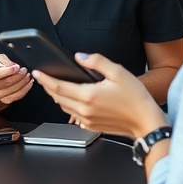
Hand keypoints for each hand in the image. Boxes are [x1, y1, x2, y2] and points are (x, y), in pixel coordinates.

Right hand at [0, 53, 32, 104]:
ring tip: (27, 75)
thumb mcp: (0, 59)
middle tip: (24, 70)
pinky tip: (29, 83)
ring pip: (13, 89)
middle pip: (6, 82)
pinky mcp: (5, 100)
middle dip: (18, 76)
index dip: (6, 71)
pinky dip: (25, 89)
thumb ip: (5, 60)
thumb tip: (11, 65)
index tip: (16, 67)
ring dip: (23, 82)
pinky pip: (18, 95)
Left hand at [32, 53, 166, 138]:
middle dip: (47, 87)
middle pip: (57, 97)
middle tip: (41, 77)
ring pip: (63, 107)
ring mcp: (86, 120)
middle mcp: (84, 110)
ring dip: (56, 96)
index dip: (45, 79)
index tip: (37, 72)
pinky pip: (72, 115)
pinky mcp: (90, 127)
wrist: (145, 122)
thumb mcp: (118, 72)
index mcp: (88, 95)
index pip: (58, 86)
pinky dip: (67, 106)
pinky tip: (70, 98)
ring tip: (53, 86)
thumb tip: (79, 57)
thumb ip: (96, 62)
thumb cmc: (135, 98)